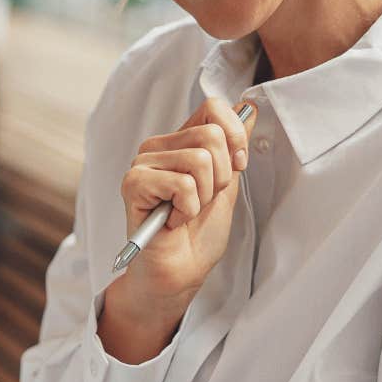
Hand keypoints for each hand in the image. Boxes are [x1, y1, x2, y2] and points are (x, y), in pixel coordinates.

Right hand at [101, 98, 254, 362]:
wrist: (180, 273)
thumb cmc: (198, 235)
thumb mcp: (226, 184)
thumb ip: (233, 148)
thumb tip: (248, 108)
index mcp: (179, 142)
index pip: (213, 108)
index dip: (235, 136)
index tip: (236, 167)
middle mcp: (158, 147)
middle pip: (211, 135)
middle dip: (220, 176)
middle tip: (203, 201)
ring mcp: (143, 164)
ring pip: (200, 159)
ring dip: (204, 196)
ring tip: (186, 212)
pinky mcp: (134, 184)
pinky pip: (182, 183)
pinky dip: (188, 209)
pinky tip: (173, 221)